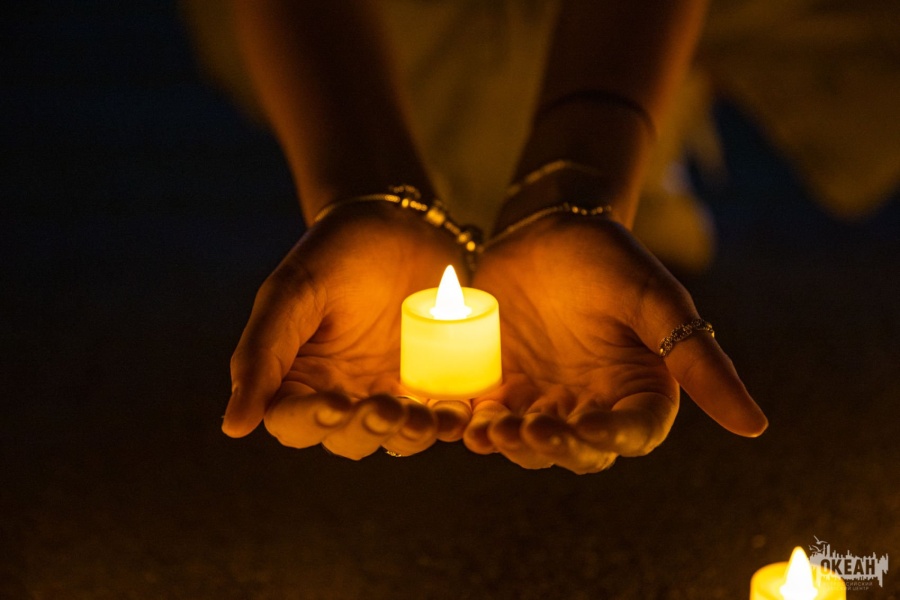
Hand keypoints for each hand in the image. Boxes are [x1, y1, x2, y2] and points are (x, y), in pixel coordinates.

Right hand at [222, 204, 472, 457]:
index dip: (311, 423)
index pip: (293, 422)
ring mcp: (390, 392)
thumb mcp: (291, 294)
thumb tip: (233, 426)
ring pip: (398, 438)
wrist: (397, 223)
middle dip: (367, 431)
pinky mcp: (432, 384)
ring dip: (411, 436)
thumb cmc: (333, 253)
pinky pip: (441, 416)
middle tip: (385, 408)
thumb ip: (262, 355)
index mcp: (298, 379)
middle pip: (349, 440)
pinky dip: (450, 421)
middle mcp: (342, 395)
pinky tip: (458, 412)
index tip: (335, 406)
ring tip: (426, 418)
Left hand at [464, 214, 766, 472]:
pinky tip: (466, 426)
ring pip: (531, 443)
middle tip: (531, 429)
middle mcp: (591, 403)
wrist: (545, 227)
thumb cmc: (610, 257)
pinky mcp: (501, 386)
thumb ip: (697, 359)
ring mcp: (544, 397)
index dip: (615, 438)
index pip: (635, 432)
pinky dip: (478, 428)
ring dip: (513, 444)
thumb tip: (757, 427)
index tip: (592, 426)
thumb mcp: (656, 301)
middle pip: (578, 449)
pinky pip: (490, 419)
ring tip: (494, 431)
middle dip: (555, 446)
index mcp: (637, 388)